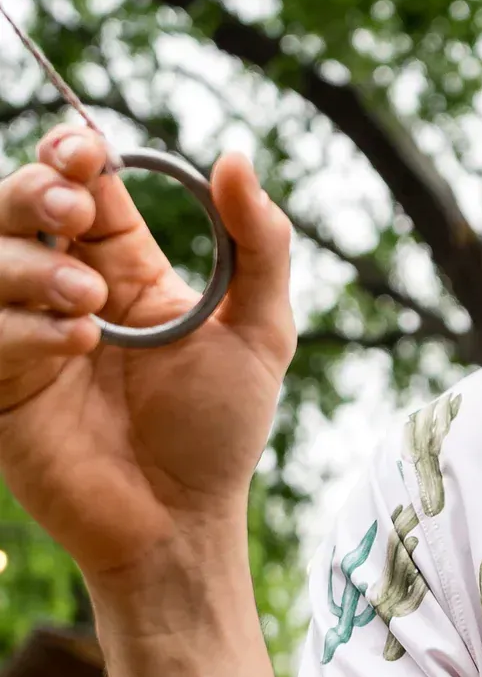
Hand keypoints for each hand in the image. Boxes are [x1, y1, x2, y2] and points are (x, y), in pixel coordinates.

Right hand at [0, 124, 294, 589]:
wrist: (181, 523)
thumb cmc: (220, 434)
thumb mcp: (261, 336)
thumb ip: (260, 247)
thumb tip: (235, 157)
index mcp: (124, 269)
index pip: (80, 186)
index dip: (70, 156)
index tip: (86, 154)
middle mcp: (66, 292)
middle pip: (16, 205)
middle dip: (36, 192)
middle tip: (74, 217)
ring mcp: (26, 337)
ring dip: (32, 265)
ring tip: (91, 305)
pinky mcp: (1, 386)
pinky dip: (23, 327)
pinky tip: (75, 345)